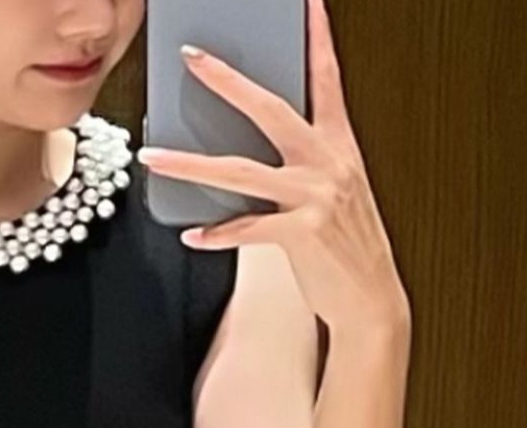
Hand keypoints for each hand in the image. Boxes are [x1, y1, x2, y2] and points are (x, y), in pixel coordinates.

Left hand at [136, 0, 409, 335]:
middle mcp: (328, 164)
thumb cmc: (346, 248)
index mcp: (339, 147)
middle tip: (192, 58)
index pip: (326, 79)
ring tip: (154, 156)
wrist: (371, 300)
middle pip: (271, 109)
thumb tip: (253, 152)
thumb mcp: (334, 194)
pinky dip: (217, 233)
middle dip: (228, 81)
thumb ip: (302, 165)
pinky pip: (247, 229)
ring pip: (242, 171)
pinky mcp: (303, 234)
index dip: (316, 37)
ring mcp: (316, 197)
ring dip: (191, 164)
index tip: (305, 1)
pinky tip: (192, 235)